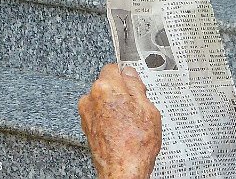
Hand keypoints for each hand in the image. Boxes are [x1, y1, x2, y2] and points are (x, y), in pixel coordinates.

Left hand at [78, 64, 161, 178]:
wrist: (123, 169)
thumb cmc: (136, 143)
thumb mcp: (148, 108)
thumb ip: (136, 86)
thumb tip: (130, 74)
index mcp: (106, 88)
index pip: (114, 68)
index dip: (127, 75)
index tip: (135, 82)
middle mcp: (91, 98)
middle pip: (107, 84)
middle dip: (121, 91)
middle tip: (138, 104)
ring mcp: (87, 114)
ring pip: (103, 100)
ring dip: (114, 105)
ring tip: (131, 120)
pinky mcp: (87, 127)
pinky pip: (100, 113)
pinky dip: (109, 117)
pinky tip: (123, 128)